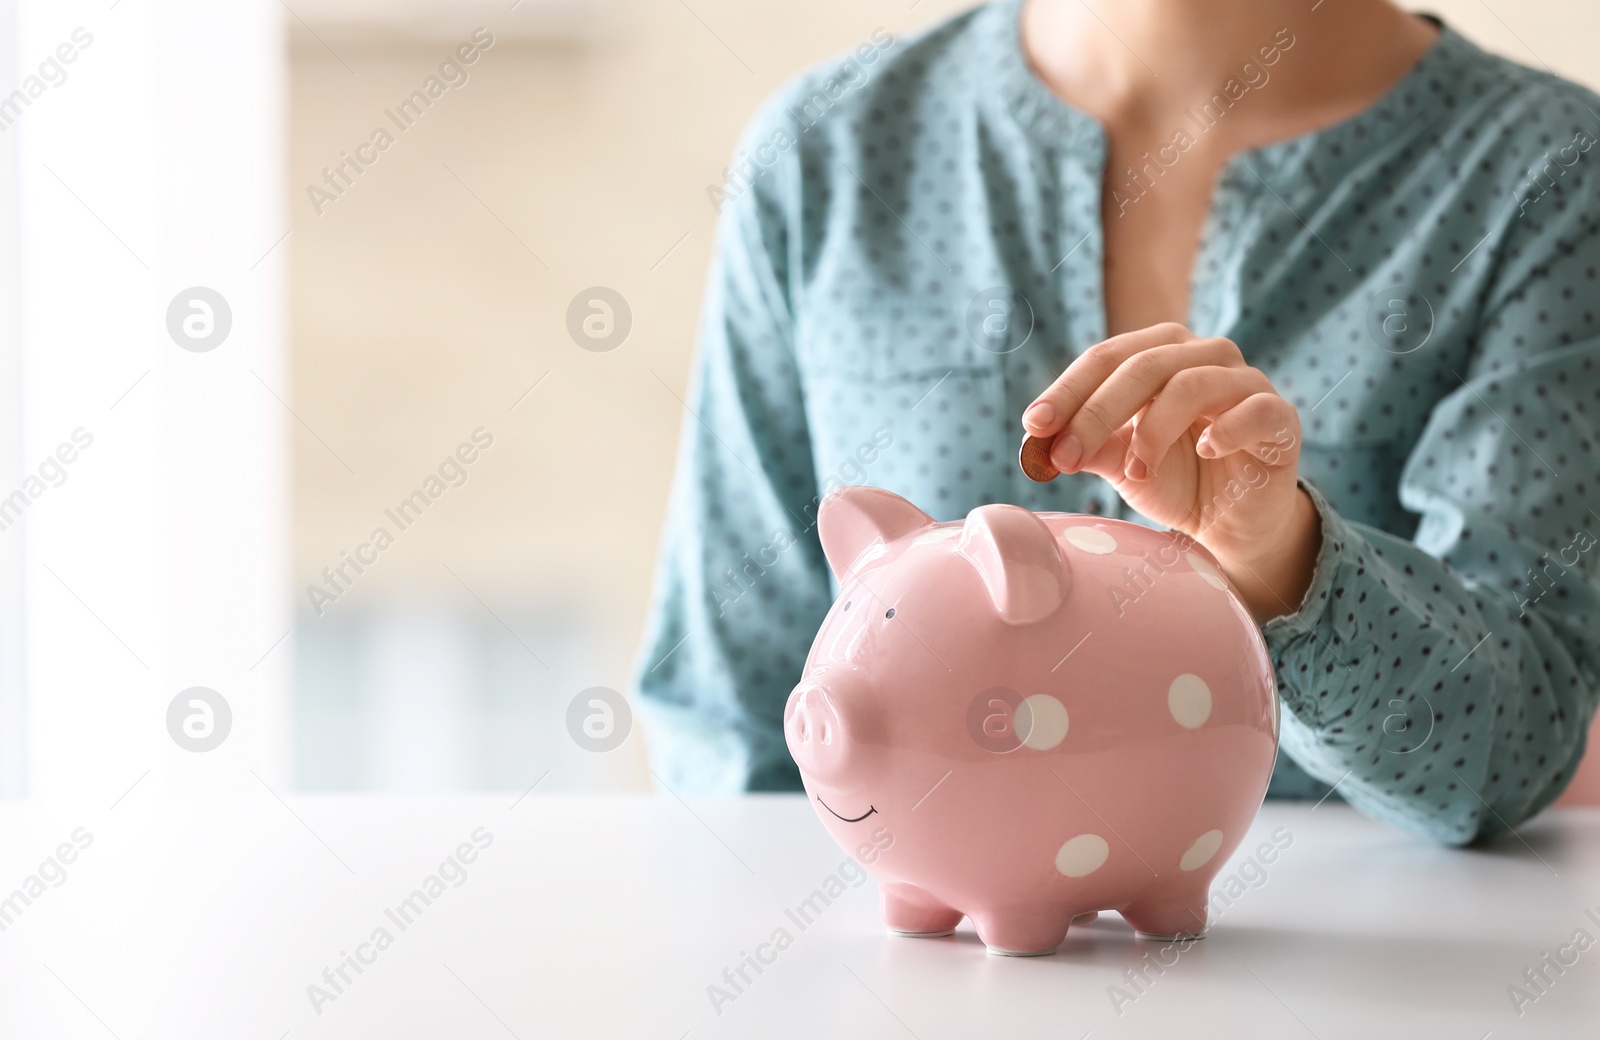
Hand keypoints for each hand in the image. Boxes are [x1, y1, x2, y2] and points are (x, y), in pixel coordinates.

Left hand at [1021, 322, 1320, 623]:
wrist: (1230, 521)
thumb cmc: (1173, 479)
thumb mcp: (1120, 462)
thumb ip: (1085, 445)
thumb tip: (1036, 440)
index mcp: (1160, 353)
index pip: (1106, 357)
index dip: (1067, 390)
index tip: (1034, 425)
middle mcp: (1204, 355)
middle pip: (1143, 365)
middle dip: (1097, 412)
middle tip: (1067, 456)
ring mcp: (1246, 382)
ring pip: (1192, 384)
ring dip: (1152, 431)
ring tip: (1135, 473)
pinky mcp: (1279, 417)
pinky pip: (1254, 411)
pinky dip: (1225, 430)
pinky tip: (1204, 452)